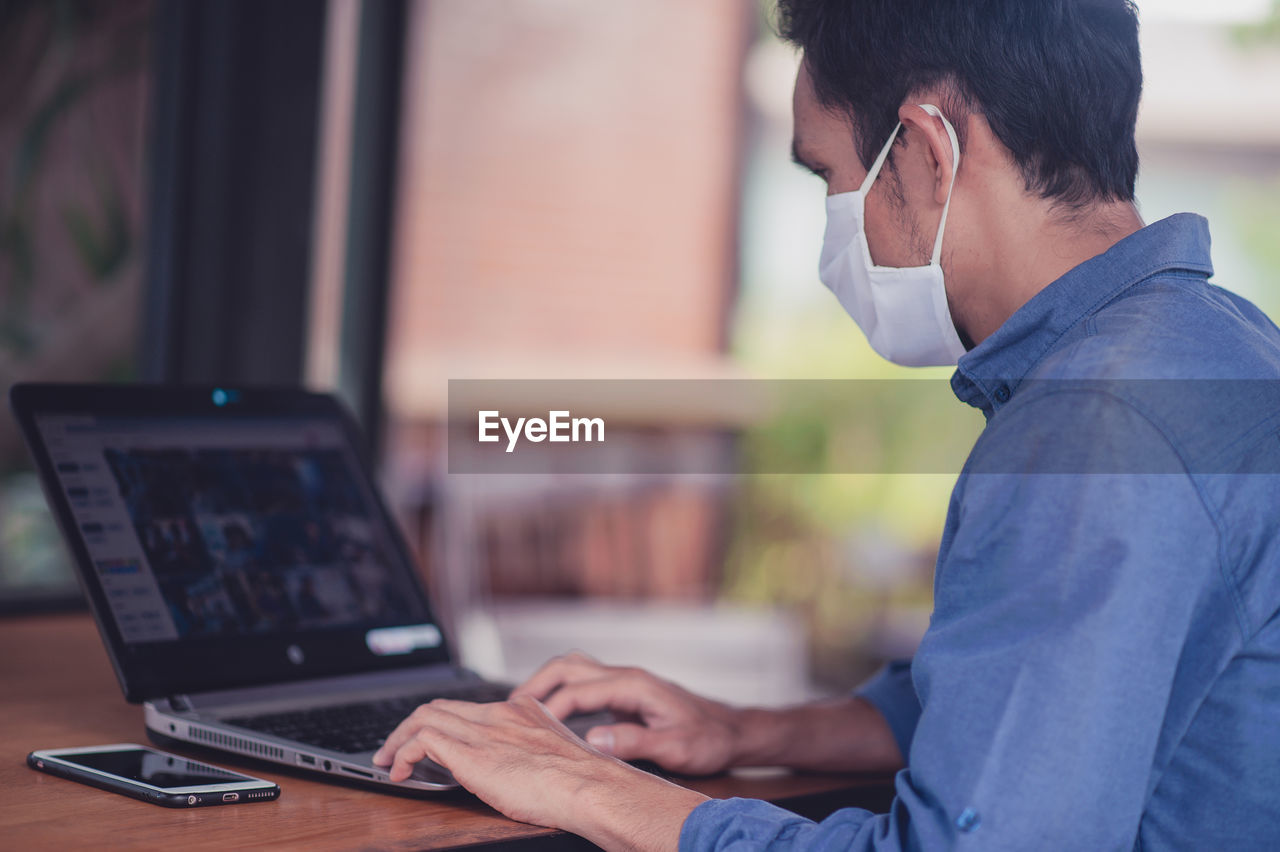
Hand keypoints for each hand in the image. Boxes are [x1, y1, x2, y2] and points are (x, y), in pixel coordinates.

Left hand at [370, 695, 706, 848]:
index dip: (442, 722)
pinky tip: (399, 773)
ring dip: (397, 738)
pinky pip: (421, 739)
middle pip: (440, 706)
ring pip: (424, 716)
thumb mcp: (558, 758)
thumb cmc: (585, 784)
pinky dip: (402, 753)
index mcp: (522, 712)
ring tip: (386, 761)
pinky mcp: (472, 752)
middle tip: (393, 750)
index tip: (429, 741)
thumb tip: (524, 771)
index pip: (468, 707)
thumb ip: (535, 753)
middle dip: (409, 727)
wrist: (593, 787)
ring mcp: (485, 730)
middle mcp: (500, 713)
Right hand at [511, 652, 743, 774]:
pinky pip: (585, 684)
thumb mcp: (675, 747)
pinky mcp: (626, 694)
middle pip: (568, 666)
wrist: (732, 732)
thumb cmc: (709, 738)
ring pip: (575, 669)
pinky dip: (561, 692)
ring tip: (522, 708)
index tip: (526, 727)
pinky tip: (551, 715)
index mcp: (633, 685)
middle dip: (536, 683)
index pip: (577, 689)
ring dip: (547, 683)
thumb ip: (634, 742)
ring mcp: (625, 683)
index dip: (548, 708)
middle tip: (509, 708)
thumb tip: (592, 739)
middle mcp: (626, 677)